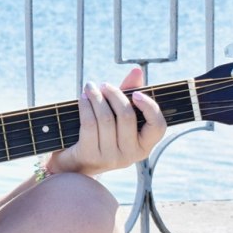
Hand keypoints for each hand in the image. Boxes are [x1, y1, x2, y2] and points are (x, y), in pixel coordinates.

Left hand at [46, 67, 165, 177]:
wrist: (74, 161)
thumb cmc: (100, 134)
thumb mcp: (117, 115)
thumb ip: (128, 93)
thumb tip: (137, 71)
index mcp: (144, 146)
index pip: (158, 126)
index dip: (150, 107)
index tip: (136, 93)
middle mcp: (130, 155)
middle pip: (127, 117)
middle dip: (114, 95)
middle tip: (103, 85)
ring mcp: (110, 158)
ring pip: (106, 119)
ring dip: (97, 98)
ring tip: (90, 87)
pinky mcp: (91, 155)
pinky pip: (90, 124)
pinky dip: (86, 106)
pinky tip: (83, 98)